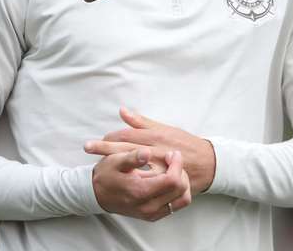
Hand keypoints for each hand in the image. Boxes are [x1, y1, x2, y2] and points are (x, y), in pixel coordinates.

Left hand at [85, 107, 215, 194]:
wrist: (206, 162)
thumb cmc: (183, 142)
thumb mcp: (164, 128)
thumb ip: (142, 122)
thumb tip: (122, 111)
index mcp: (153, 135)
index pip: (126, 133)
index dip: (111, 136)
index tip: (99, 139)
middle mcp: (154, 148)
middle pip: (125, 147)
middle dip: (105, 148)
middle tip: (86, 147)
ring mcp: (158, 165)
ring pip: (133, 164)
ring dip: (115, 164)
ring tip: (97, 169)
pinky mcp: (162, 178)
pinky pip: (146, 179)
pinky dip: (133, 179)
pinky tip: (121, 181)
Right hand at [91, 147, 191, 221]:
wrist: (96, 194)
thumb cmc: (106, 175)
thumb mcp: (115, 161)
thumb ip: (132, 157)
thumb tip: (147, 152)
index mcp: (140, 192)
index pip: (172, 180)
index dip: (176, 164)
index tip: (171, 153)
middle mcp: (148, 207)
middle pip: (181, 190)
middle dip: (180, 171)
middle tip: (172, 159)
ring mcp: (152, 214)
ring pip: (182, 199)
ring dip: (182, 182)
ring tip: (171, 169)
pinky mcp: (153, 216)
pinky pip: (176, 205)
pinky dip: (178, 191)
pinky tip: (168, 179)